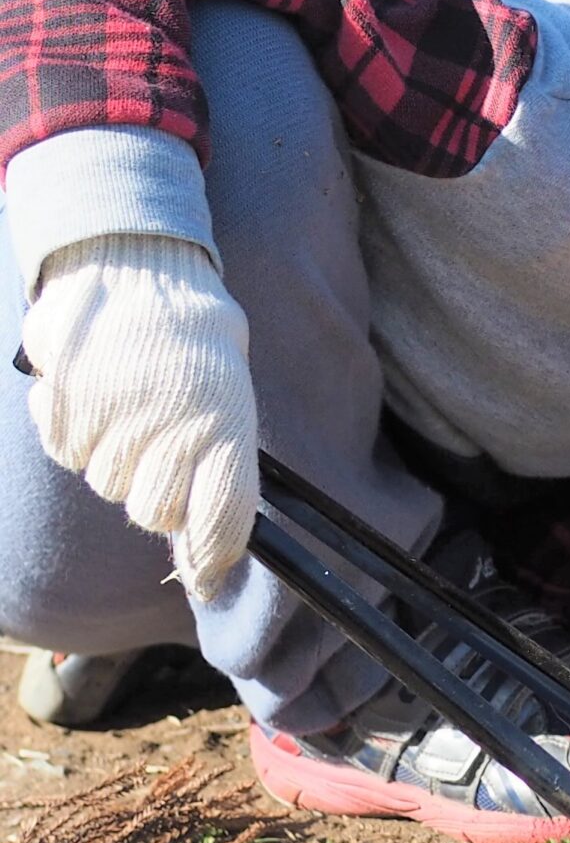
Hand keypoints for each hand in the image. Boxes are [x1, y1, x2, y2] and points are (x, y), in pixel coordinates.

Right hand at [21, 233, 258, 597]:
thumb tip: (205, 528)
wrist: (134, 266)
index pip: (222, 520)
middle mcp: (172, 434)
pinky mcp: (66, 413)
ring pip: (107, 484)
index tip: (206, 575)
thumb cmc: (194, 332)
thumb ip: (219, 455)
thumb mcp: (229, 387)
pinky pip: (67, 451)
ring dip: (117, 457)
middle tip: (160, 449)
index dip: (211, 558)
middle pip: (154, 513)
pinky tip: (95, 392)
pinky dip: (77, 431)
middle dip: (157, 496)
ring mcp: (115, 426)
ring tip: (131, 403)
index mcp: (227, 427)